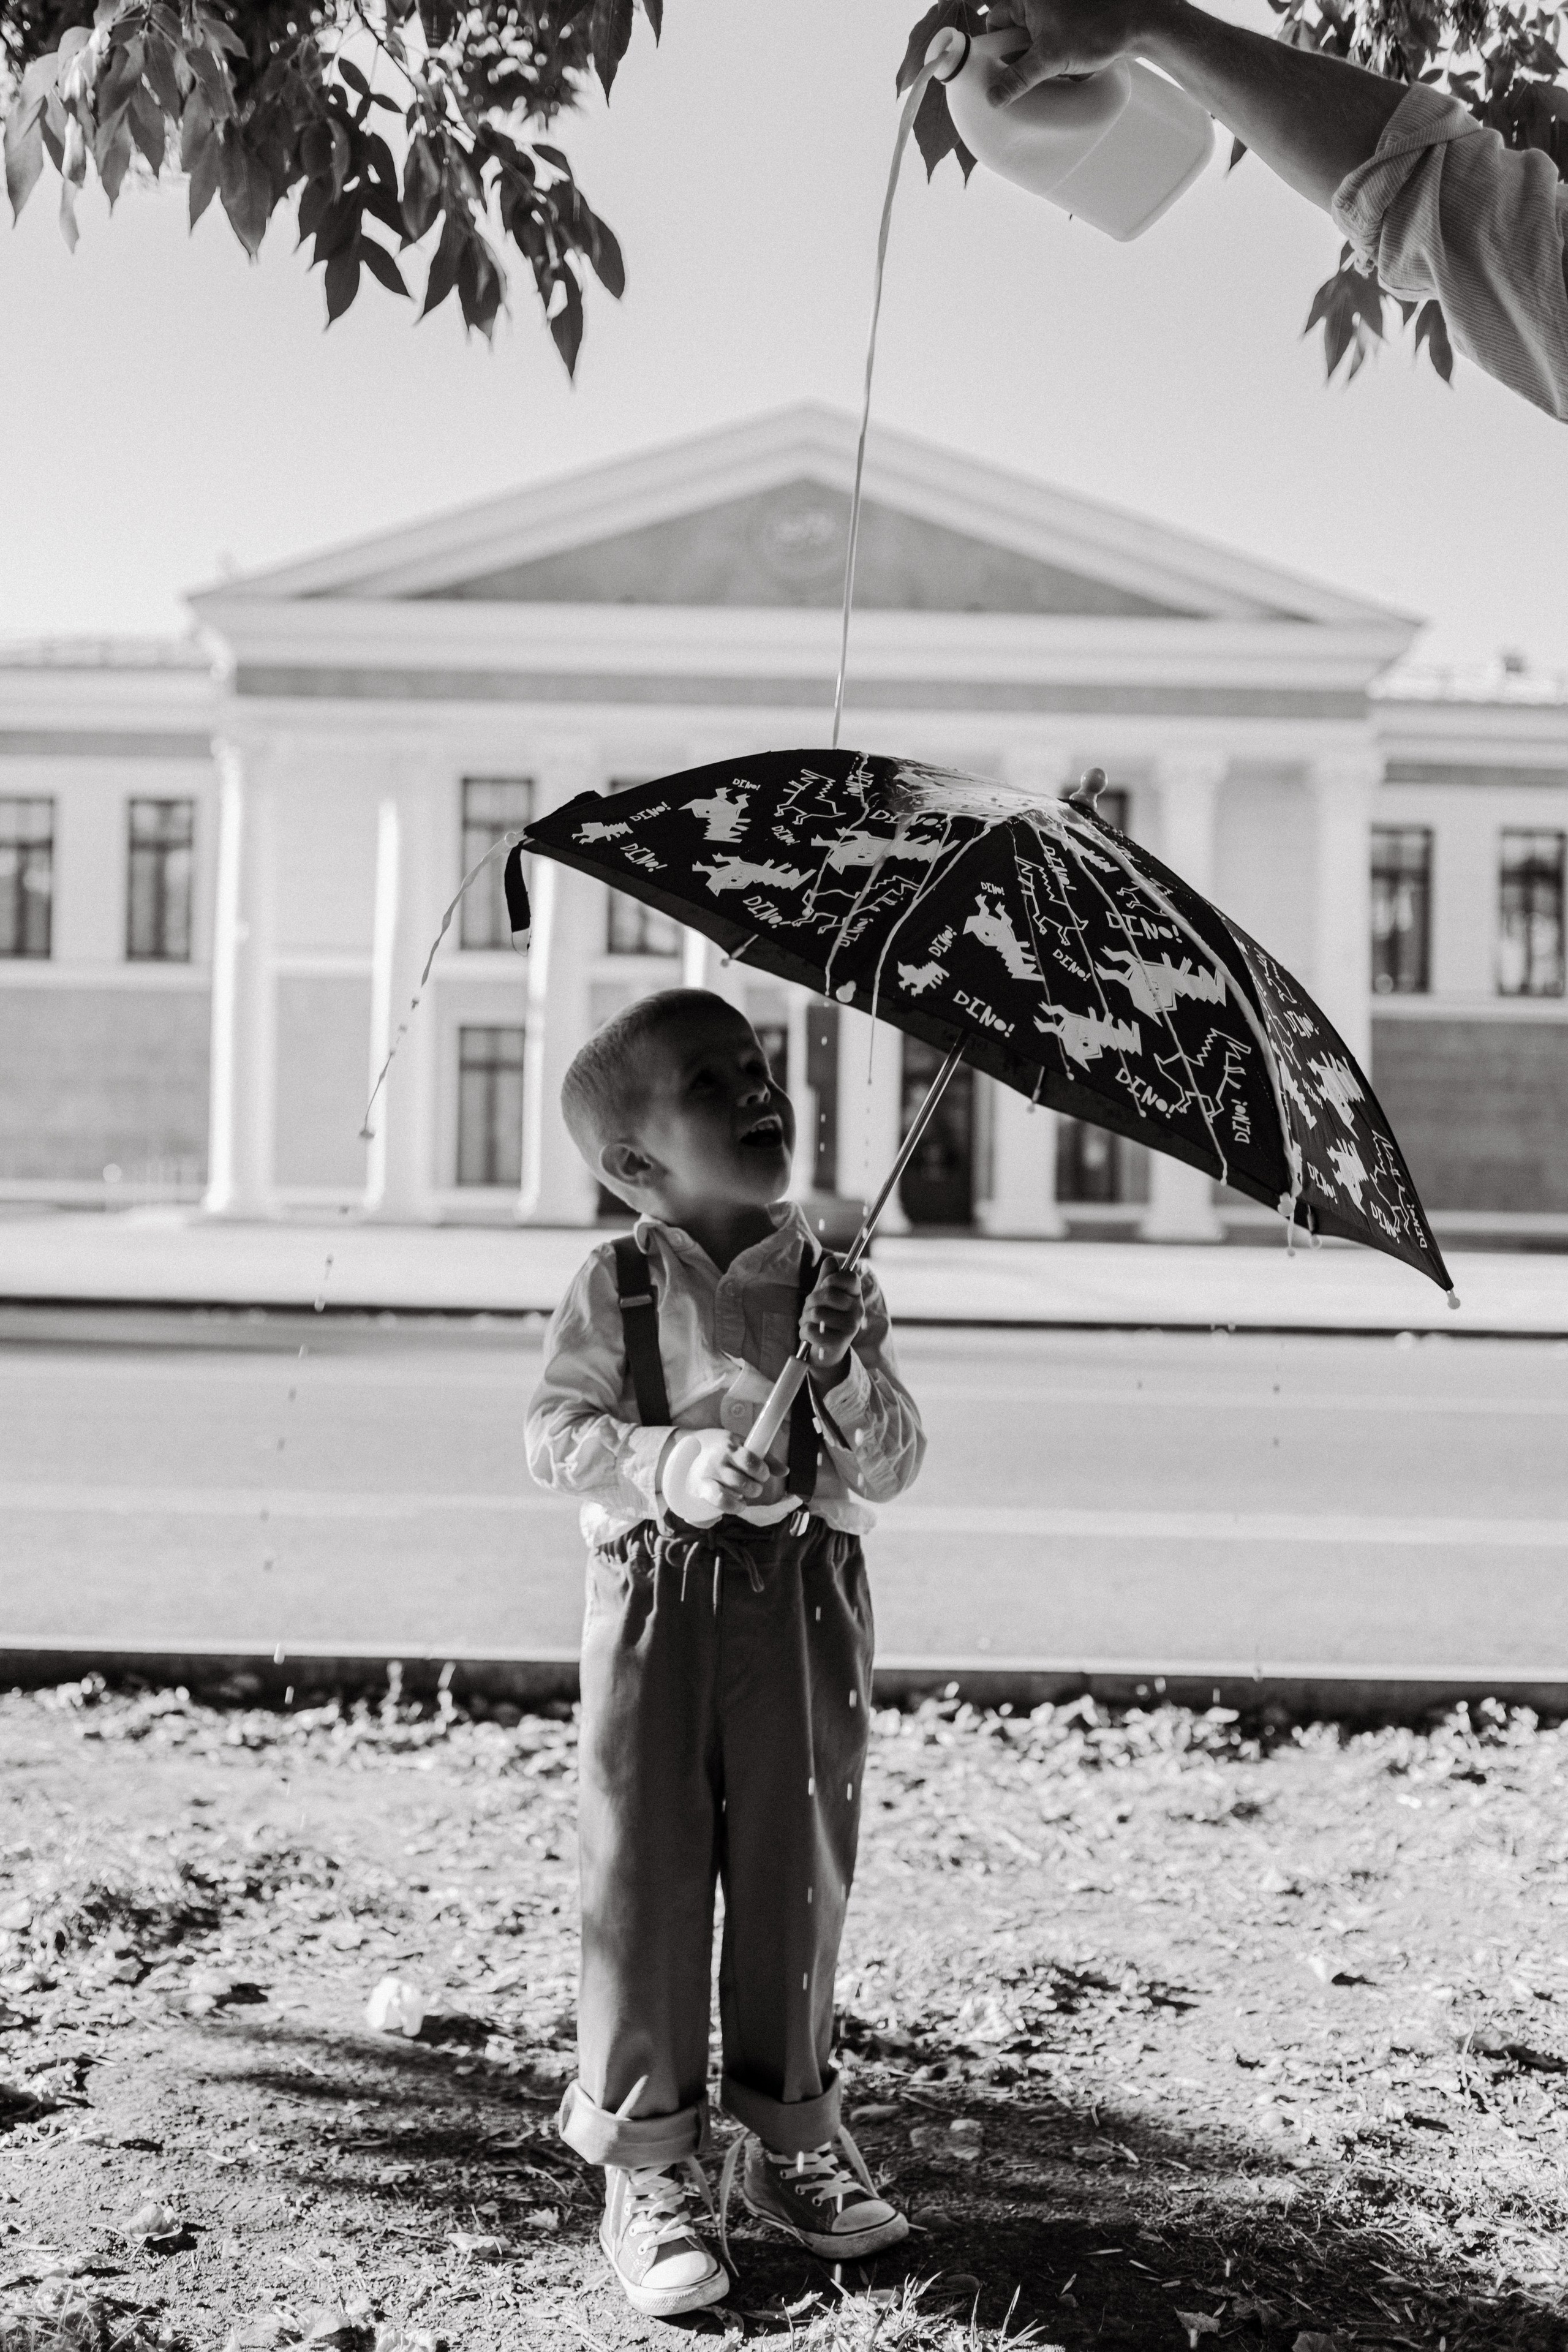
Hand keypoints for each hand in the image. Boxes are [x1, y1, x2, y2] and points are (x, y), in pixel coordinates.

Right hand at [703, 1435, 787, 1509]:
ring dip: (745, 1497)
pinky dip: (733, 1506)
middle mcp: (718, 1459)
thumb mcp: (740, 1444)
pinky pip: (720, 1501)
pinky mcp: (700, 1487)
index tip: (762, 1474)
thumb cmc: (718, 1446)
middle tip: (753, 1485)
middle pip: (744, 1481)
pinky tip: (738, 1505)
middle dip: (755, 1487)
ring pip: (734, 1491)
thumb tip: (785, 1471)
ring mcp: (708, 1474)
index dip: (762, 1472)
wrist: (684, 1447)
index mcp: (730, 1445)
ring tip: (744, 1494)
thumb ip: (764, 1457)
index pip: (751, 1461)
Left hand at [800, 1258, 867, 1383]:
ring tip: (810, 1323)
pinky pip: (812, 1330)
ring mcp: (851, 1327)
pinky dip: (804, 1332)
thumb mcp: (824, 1296)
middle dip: (810, 1301)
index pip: (850, 1276)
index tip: (825, 1287)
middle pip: (827, 1293)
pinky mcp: (839, 1343)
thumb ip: (827, 1278)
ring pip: (817, 1313)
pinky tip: (809, 1335)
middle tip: (810, 1309)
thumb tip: (831, 1259)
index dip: (831, 1279)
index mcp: (855, 1295)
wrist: (825, 1351)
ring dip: (805, 1318)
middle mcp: (858, 1310)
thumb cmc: (825, 1318)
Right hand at [983, 0, 1162, 100]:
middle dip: (1015, 56)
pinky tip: (1057, 73)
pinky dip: (1051, 59)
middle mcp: (1040, 3)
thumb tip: (993, 98)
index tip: (992, 69)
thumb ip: (1018, 79)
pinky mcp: (1071, 25)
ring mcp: (1056, 13)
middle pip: (1013, 32)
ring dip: (1033, 61)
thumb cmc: (1095, 30)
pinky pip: (1050, 44)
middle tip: (1017, 78)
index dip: (993, 45)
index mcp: (1028, 0)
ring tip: (1040, 77)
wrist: (1137, 24)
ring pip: (1032, 41)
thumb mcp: (1050, 59)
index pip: (995, 20)